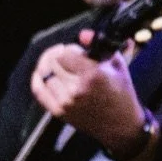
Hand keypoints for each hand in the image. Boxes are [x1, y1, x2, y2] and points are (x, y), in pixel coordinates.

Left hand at [31, 31, 145, 156]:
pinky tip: (44, 74)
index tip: (78, 51)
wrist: (121, 126)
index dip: (71, 49)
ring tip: (59, 66)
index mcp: (94, 76)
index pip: (65, 53)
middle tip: (66, 56)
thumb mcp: (118, 64)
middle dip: (59, 55)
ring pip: (45, 74)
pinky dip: (38, 79)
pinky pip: (39, 90)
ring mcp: (66, 102)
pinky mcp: (58, 112)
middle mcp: (77, 89)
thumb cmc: (122, 93)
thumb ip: (100, 45)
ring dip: (50, 67)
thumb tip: (82, 34)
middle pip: (52, 62)